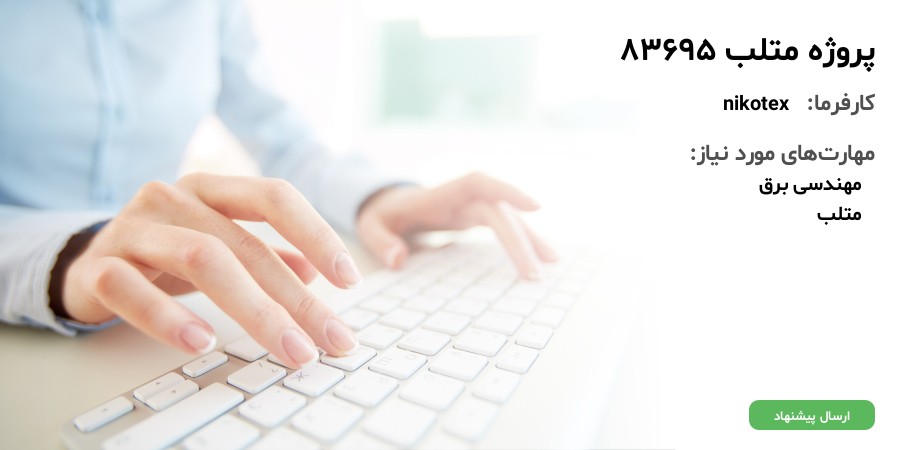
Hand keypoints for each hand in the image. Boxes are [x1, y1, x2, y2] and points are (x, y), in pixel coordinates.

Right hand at [61, 173, 360, 366]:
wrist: (84, 262)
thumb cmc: (165, 253)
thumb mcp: (219, 246)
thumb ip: (265, 254)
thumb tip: (316, 273)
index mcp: (210, 190)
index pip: (274, 197)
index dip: (317, 233)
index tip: (350, 279)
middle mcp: (172, 198)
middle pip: (245, 244)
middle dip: (296, 298)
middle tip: (330, 338)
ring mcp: (133, 228)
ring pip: (201, 259)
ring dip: (253, 309)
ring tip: (287, 348)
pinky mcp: (98, 266)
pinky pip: (132, 288)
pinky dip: (168, 318)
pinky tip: (202, 342)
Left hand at [356, 172, 557, 277]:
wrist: (387, 204)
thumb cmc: (382, 214)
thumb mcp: (370, 226)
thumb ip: (380, 241)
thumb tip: (398, 259)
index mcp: (441, 194)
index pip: (479, 184)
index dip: (507, 191)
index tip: (536, 207)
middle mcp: (463, 197)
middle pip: (499, 211)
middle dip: (520, 239)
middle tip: (535, 273)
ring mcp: (472, 207)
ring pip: (509, 218)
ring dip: (531, 238)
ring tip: (553, 262)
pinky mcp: (477, 218)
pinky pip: (505, 226)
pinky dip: (522, 241)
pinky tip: (540, 258)